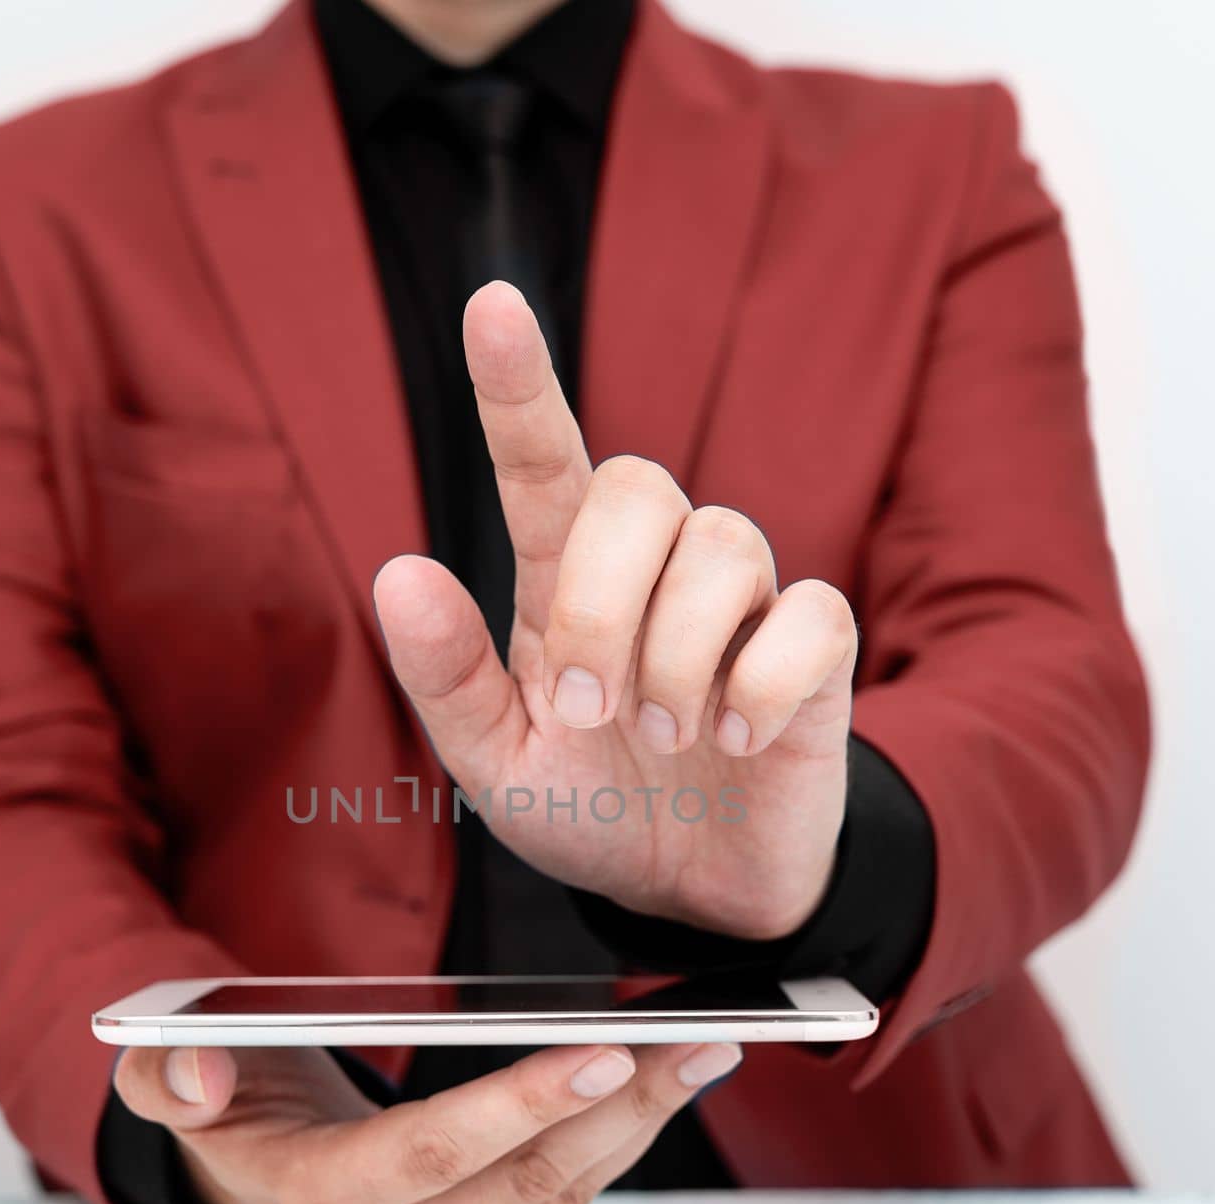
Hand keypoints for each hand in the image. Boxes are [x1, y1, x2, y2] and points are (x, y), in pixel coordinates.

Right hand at [113, 1037, 739, 1203]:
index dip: (522, 1103)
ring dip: (639, 1123)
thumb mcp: (171, 1074)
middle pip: (525, 1178)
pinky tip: (657, 1087)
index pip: (436, 1149)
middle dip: (620, 1105)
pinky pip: (561, 1202)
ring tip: (702, 1052)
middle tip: (698, 1038)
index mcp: (317, 1201)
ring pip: (561, 1195)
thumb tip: (200, 1079)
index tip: (605, 1049)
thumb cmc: (231, 1111)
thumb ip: (169, 1074)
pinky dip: (616, 1141)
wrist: (256, 1181)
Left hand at [372, 281, 857, 941]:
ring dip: (678, 654)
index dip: (519, 386)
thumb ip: (450, 681)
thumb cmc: (591, 810)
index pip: (543, 464)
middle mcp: (655, 573)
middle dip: (606, 602)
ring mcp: (741, 609)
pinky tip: (737, 741)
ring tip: (665, 736)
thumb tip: (399, 574)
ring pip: (728, 543)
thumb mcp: (499, 766)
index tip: (490, 303)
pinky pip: (812, 616)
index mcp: (565, 587)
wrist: (691, 889)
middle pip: (643, 488)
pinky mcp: (815, 655)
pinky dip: (765, 685)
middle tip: (592, 711)